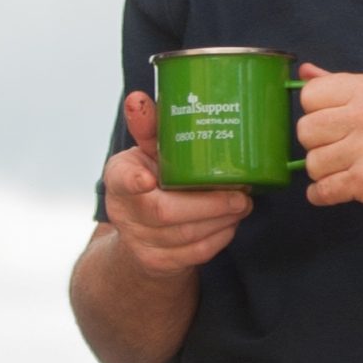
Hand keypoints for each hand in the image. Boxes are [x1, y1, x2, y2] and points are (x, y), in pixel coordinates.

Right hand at [99, 90, 251, 275]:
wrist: (139, 234)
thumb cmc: (150, 178)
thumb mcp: (147, 151)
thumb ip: (149, 127)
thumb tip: (138, 98)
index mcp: (118, 178)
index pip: (122, 178)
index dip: (134, 179)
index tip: (148, 177)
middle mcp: (123, 212)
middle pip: (165, 212)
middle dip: (209, 205)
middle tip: (241, 195)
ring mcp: (139, 242)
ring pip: (186, 236)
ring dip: (221, 221)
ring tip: (243, 205)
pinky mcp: (158, 264)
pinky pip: (195, 253)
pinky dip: (219, 238)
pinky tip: (231, 223)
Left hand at [296, 66, 362, 230]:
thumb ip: (344, 86)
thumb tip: (305, 72)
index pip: (310, 93)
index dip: (315, 112)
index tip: (330, 123)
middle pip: (305, 129)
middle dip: (317, 144)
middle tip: (340, 150)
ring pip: (311, 162)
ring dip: (324, 172)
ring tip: (348, 169)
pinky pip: (321, 190)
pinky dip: (323, 195)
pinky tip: (340, 189)